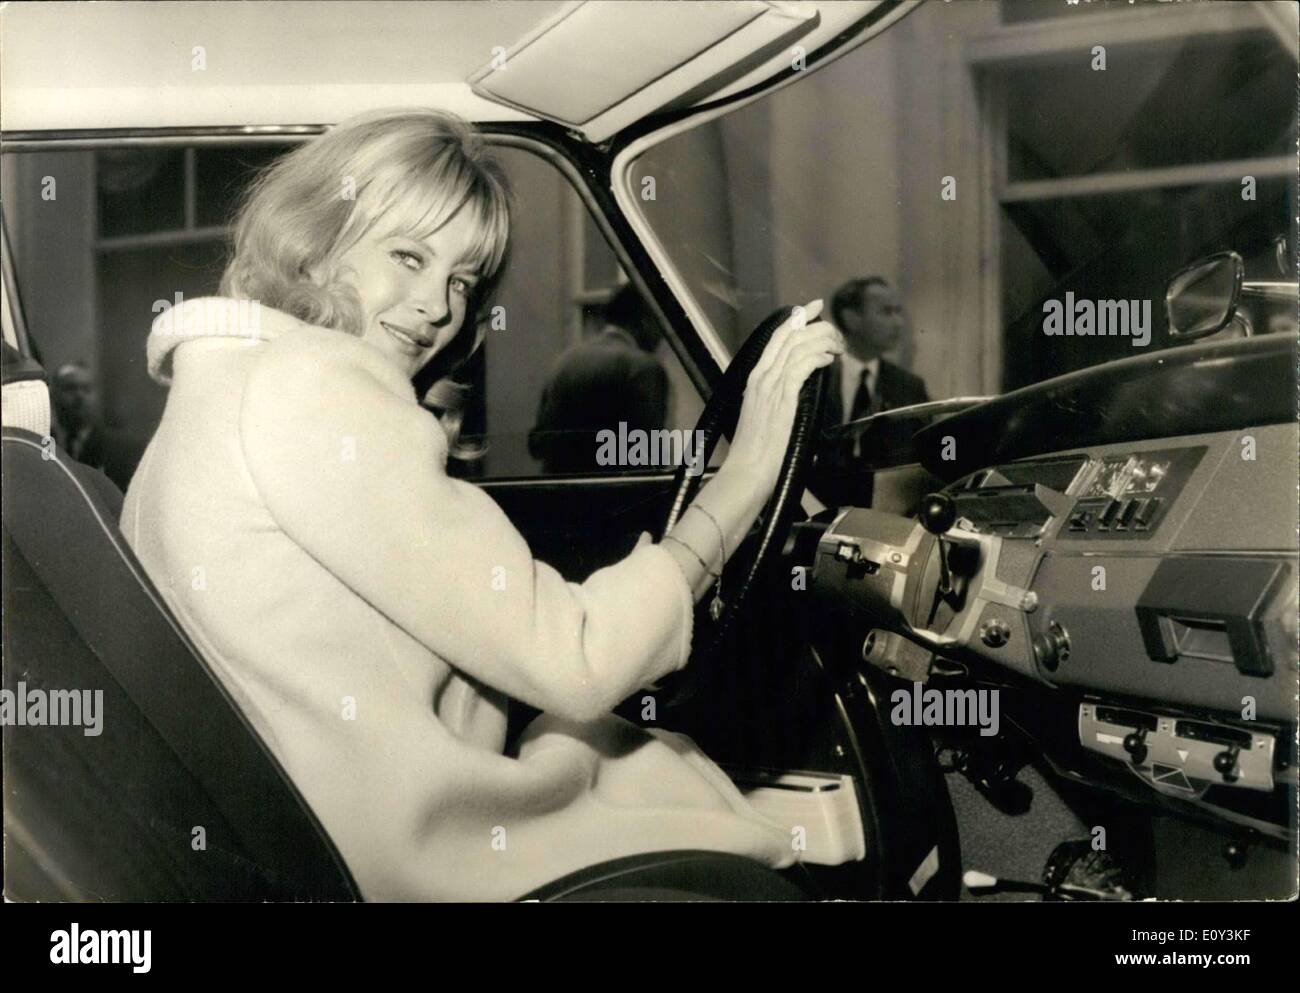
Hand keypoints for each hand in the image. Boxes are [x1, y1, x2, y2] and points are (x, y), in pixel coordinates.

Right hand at [726, 299, 843, 485]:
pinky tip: (829, 360)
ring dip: (823, 342)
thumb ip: (780, 400)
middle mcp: (761, 377)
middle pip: (789, 337)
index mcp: (755, 379)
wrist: (747, 471)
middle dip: (816, 326)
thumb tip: (799, 393)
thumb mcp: (765, 417)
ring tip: (838, 347)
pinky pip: (801, 367)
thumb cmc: (756, 452)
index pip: (775, 339)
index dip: (795, 320)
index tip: (812, 308)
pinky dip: (817, 358)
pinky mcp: (782, 399)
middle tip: (835, 330)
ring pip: (797, 347)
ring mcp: (770, 387)